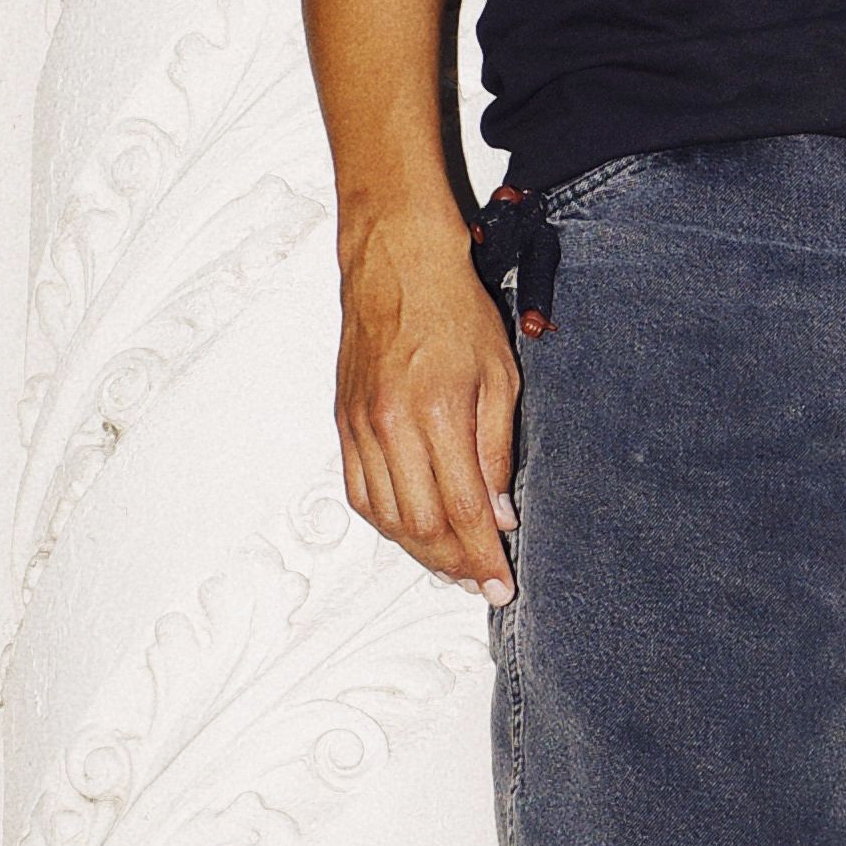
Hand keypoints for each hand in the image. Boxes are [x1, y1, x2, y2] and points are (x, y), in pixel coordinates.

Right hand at [334, 209, 521, 594]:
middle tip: (482, 580)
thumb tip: (499, 514)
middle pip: (420, 525)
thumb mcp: (500, 377)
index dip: (483, 555)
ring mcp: (360, 426)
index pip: (463, 509)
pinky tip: (411, 531)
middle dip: (454, 564)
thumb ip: (497, 451)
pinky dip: (386, 523)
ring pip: (386, 517)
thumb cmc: (454, 309)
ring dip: (421, 551)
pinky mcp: (343, 422)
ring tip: (452, 564)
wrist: (396, 262)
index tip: (501, 582)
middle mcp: (391, 425)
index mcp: (437, 412)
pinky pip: (359, 493)